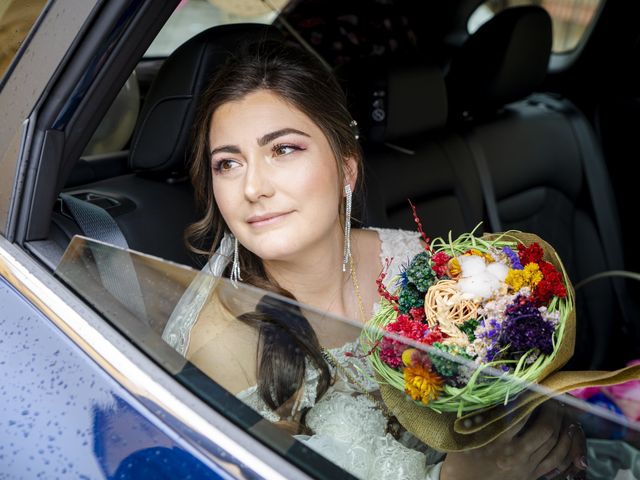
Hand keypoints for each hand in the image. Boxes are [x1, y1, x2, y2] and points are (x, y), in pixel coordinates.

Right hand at [440, 401, 586, 479]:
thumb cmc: (461, 457)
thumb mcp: (466, 433)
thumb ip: (482, 413)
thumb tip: (497, 392)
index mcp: (497, 441)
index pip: (522, 414)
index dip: (532, 398)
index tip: (535, 387)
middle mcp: (515, 454)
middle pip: (545, 429)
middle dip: (553, 410)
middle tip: (552, 397)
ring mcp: (527, 467)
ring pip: (555, 444)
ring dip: (562, 425)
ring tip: (561, 411)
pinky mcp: (532, 475)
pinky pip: (556, 460)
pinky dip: (566, 445)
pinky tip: (566, 434)